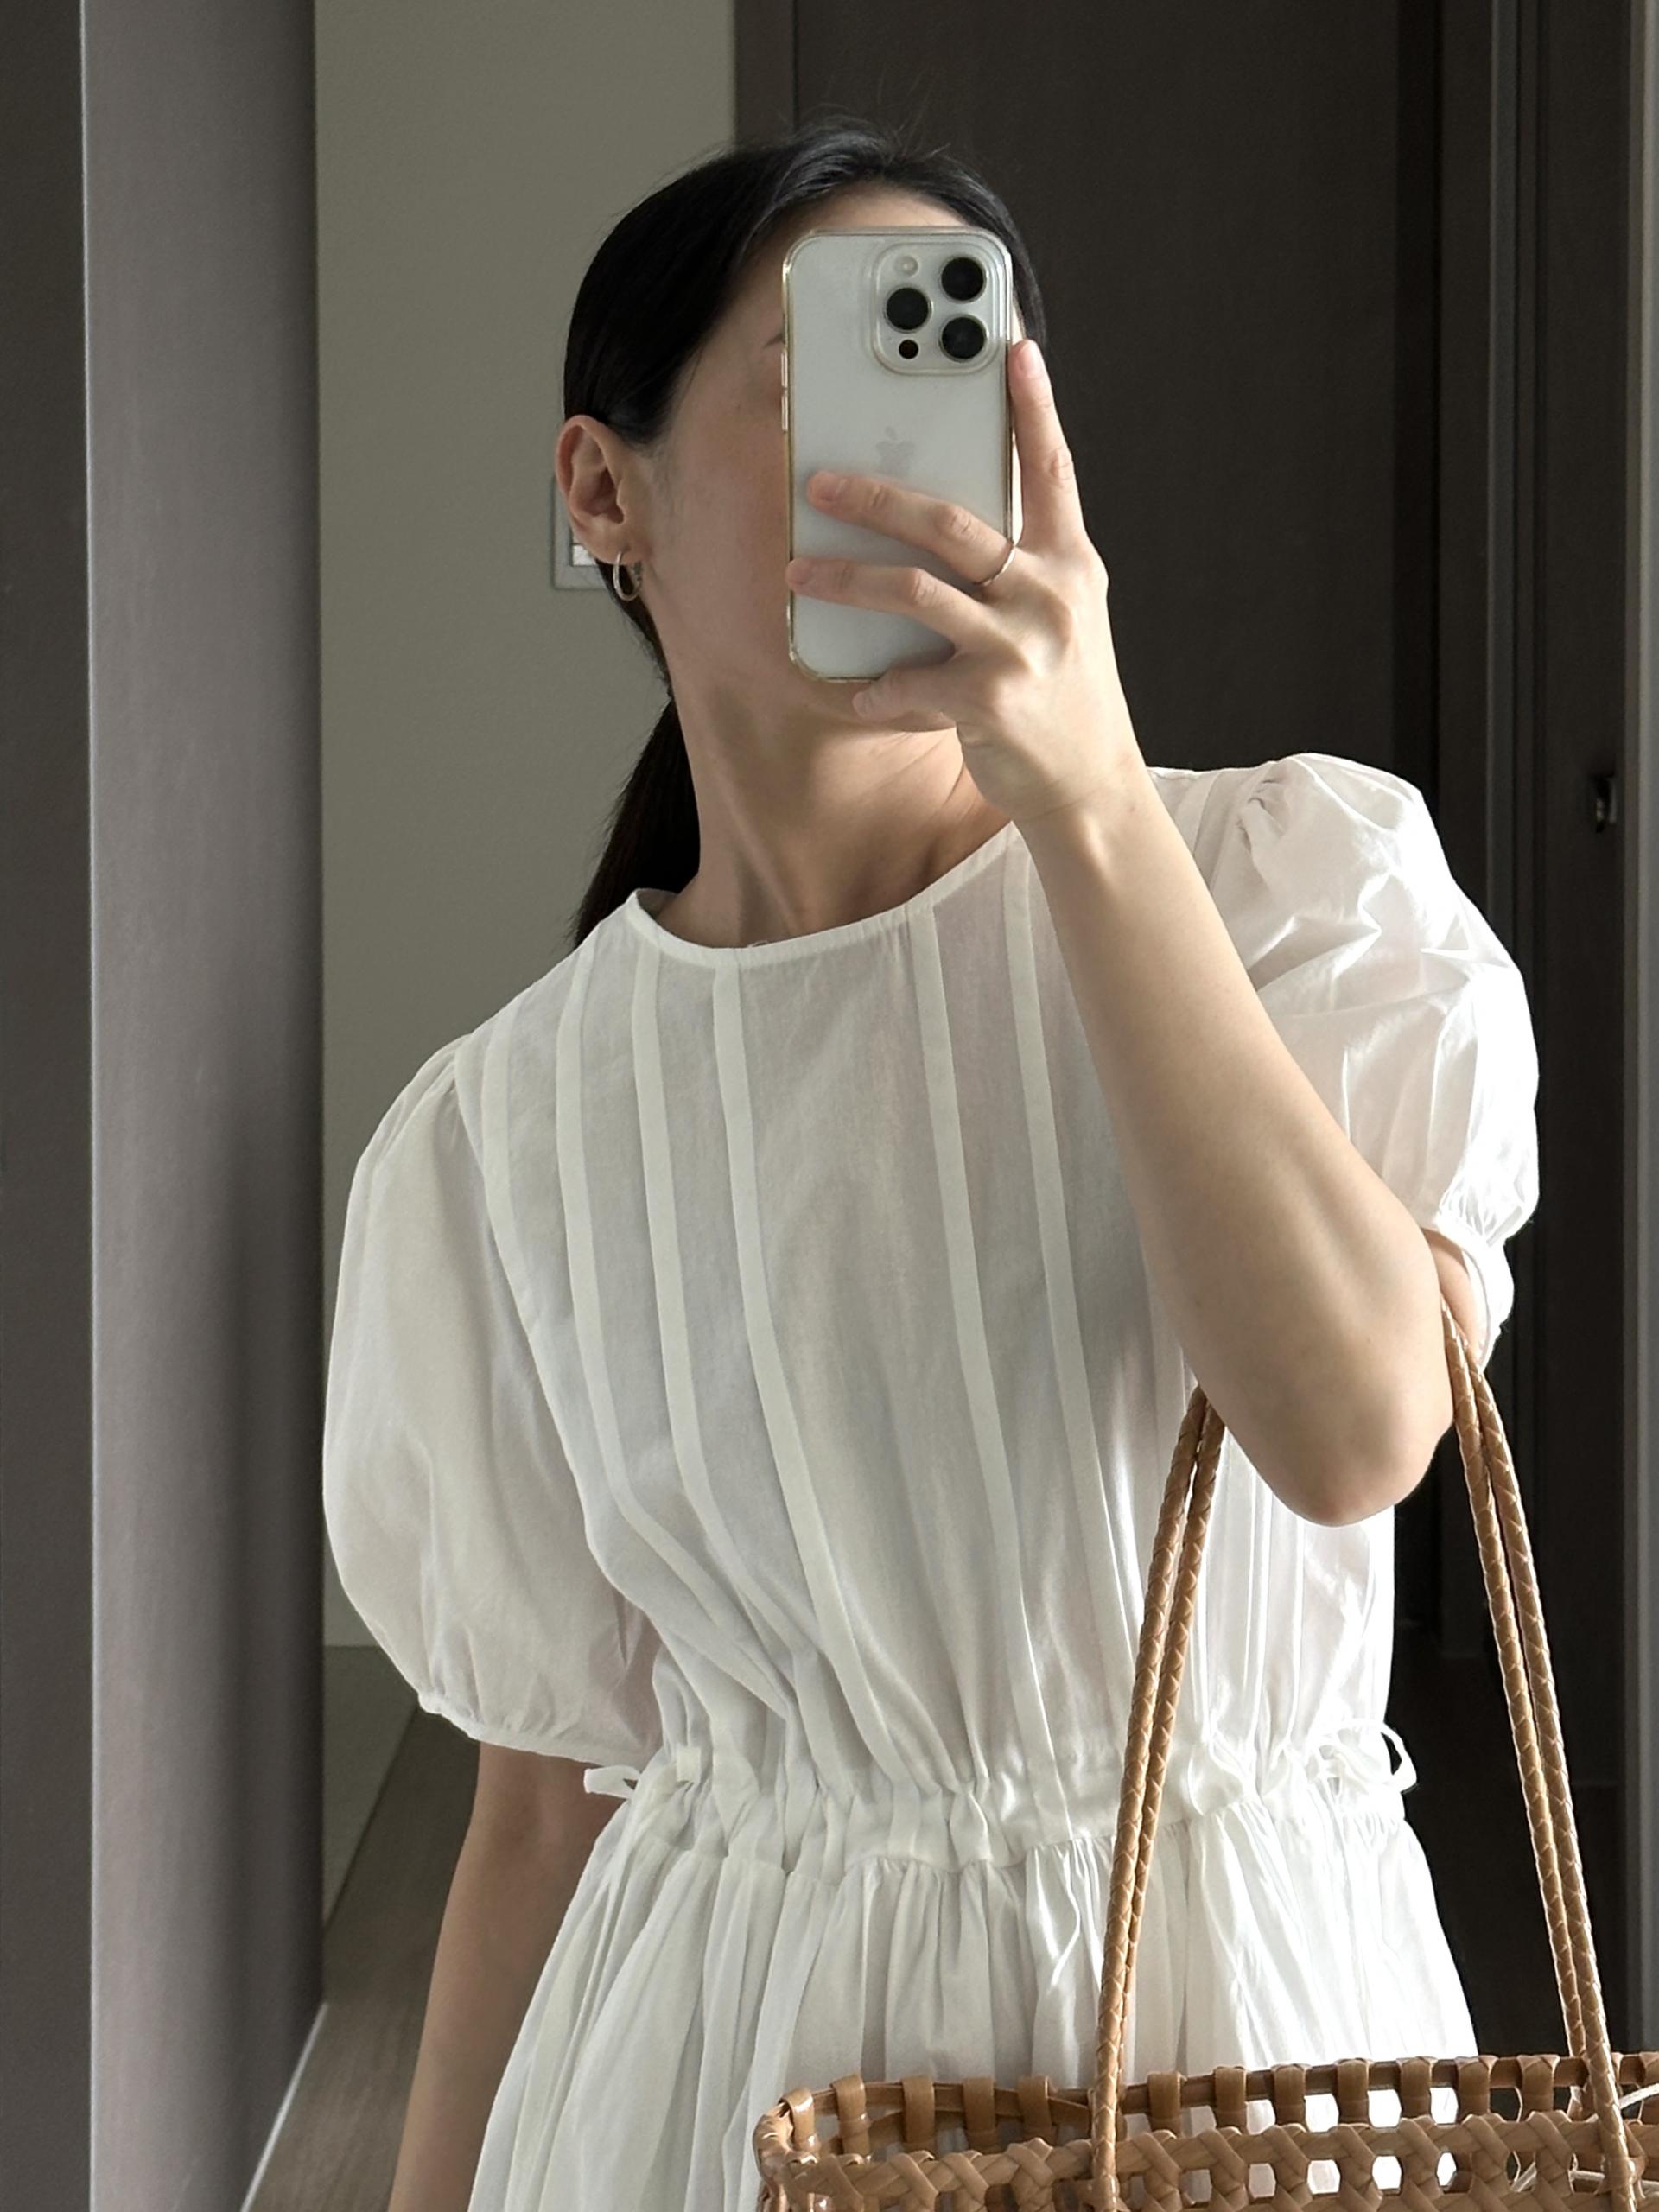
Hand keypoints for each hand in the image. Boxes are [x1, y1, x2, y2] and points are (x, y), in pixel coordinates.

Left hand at [783, 337, 1145, 828]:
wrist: (1089, 784)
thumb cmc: (1061, 692)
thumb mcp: (1062, 615)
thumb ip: (1021, 564)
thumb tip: (941, 519)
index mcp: (1070, 563)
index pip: (1051, 469)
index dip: (1034, 406)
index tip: (1010, 346)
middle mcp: (1050, 595)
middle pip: (952, 522)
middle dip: (876, 497)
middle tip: (819, 483)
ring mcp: (1020, 647)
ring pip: (915, 592)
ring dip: (846, 581)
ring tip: (799, 574)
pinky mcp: (989, 701)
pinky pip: (907, 679)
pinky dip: (877, 687)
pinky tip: (866, 692)